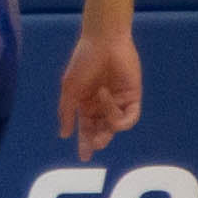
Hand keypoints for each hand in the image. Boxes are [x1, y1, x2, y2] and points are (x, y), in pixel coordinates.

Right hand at [58, 24, 140, 150]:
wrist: (103, 41)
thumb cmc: (83, 61)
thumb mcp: (70, 89)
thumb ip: (67, 112)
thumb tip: (64, 134)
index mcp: (86, 104)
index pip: (86, 129)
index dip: (85, 143)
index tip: (84, 157)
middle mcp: (102, 106)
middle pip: (101, 131)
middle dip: (98, 139)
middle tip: (96, 143)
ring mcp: (118, 101)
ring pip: (115, 126)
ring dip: (108, 120)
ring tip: (102, 99)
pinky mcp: (133, 96)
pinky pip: (130, 116)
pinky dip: (120, 117)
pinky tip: (111, 105)